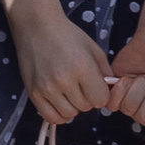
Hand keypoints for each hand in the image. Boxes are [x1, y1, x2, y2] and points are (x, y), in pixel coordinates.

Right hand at [9, 0, 113, 124]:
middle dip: (87, 98)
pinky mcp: (33, 93)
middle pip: (85, 107)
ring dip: (73, 106)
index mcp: (82, 67)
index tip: (96, 86)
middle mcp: (64, 80)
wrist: (37, 27)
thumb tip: (111, 91)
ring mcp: (47, 88)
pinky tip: (60, 102)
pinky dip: (59, 114)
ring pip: (69, 114)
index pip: (100, 100)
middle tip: (81, 85)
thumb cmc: (68, 35)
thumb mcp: (93, 48)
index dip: (101, 94)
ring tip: (69, 92)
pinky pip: (51, 117)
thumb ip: (105, 71)